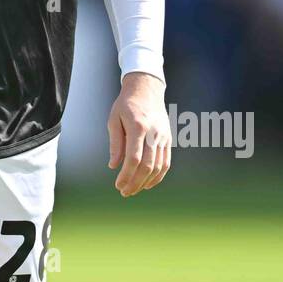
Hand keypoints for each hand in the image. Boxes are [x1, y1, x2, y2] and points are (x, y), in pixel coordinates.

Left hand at [106, 72, 170, 196]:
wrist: (147, 89)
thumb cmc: (126, 105)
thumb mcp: (114, 120)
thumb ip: (115, 144)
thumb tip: (114, 166)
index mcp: (138, 127)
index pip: (134, 158)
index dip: (126, 175)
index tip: (118, 184)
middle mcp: (154, 133)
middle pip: (147, 165)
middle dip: (135, 183)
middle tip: (124, 192)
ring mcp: (163, 137)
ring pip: (158, 166)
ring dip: (146, 182)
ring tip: (133, 190)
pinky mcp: (168, 139)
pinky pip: (166, 162)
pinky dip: (158, 176)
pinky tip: (148, 183)